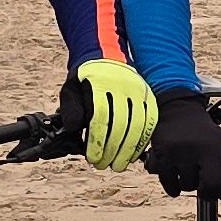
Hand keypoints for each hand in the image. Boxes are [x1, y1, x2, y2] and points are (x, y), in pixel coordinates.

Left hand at [60, 58, 159, 172]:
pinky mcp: (148, 96)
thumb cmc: (86, 78)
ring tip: (119, 165)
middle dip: (112, 149)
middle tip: (104, 165)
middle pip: (120, 123)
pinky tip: (134, 154)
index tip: (92, 157)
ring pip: (137, 124)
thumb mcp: (71, 88)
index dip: (96, 140)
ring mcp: (138, 90)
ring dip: (129, 149)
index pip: (100, 116)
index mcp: (100, 82)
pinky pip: (150, 121)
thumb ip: (70, 108)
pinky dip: (143, 140)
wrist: (106, 55)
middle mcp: (122, 85)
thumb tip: (75, 129)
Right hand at [143, 93, 220, 200]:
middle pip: (211, 186)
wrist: (179, 113)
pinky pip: (170, 183)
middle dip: (208, 194)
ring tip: (188, 174)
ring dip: (188, 185)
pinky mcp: (165, 155)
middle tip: (205, 192)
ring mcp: (184, 152)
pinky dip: (173, 186)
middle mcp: (206, 148)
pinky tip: (175, 178)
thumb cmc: (204, 134)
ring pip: (188, 186)